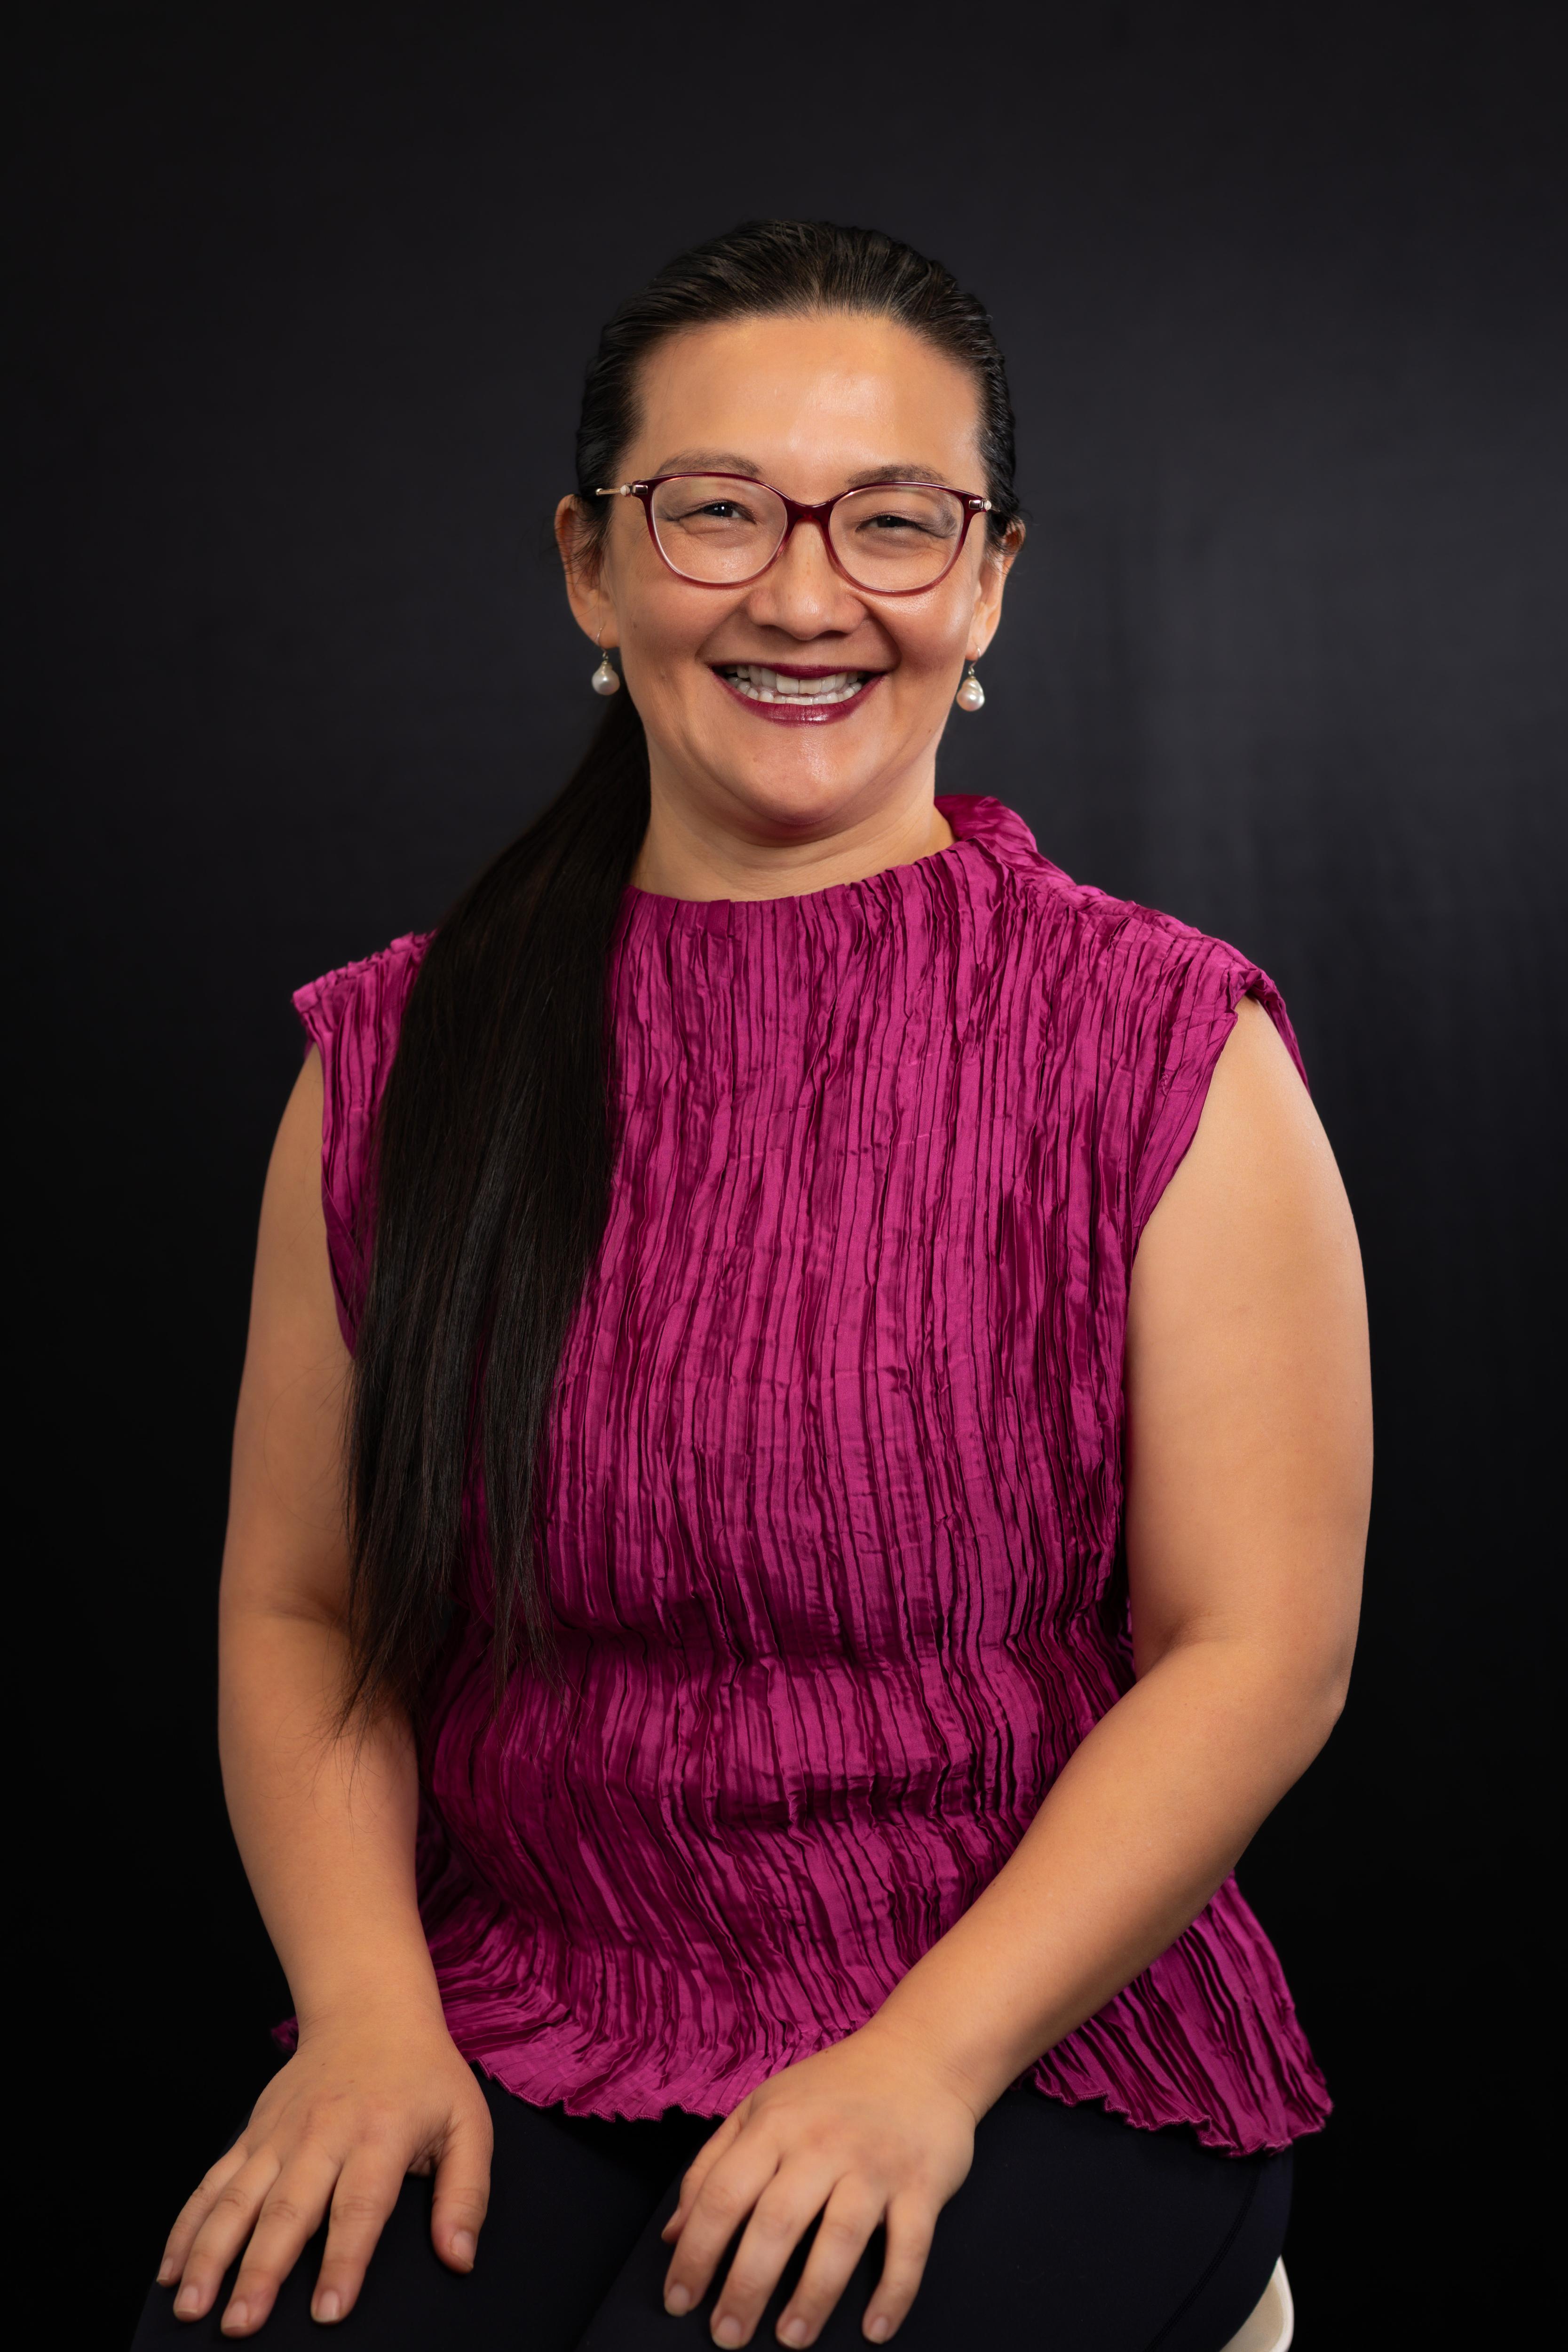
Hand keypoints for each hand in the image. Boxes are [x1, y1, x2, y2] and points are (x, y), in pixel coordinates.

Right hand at [156, 2005, 492, 2333]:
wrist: (370, 2011)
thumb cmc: (424, 2077)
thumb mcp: (467, 2124)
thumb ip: (466, 2193)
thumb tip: (459, 2257)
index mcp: (379, 2135)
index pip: (359, 2208)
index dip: (343, 2262)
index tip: (328, 2314)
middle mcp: (322, 2135)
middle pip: (287, 2210)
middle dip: (261, 2271)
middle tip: (241, 2326)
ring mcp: (279, 2133)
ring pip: (237, 2199)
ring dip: (211, 2254)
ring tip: (193, 2307)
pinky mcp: (252, 2132)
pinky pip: (213, 2182)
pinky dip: (187, 2226)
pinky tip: (170, 2271)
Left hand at [659, 2024, 977, 2346]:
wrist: (918, 2053)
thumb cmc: (831, 2089)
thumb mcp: (761, 2107)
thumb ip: (712, 2165)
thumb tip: (674, 2233)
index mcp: (775, 2125)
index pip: (722, 2194)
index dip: (695, 2252)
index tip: (678, 2301)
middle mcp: (822, 2143)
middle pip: (776, 2222)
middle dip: (745, 2287)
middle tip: (726, 2337)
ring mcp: (875, 2164)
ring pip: (840, 2238)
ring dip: (813, 2297)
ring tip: (790, 2338)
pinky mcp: (922, 2183)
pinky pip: (909, 2246)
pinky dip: (894, 2291)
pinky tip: (874, 2329)